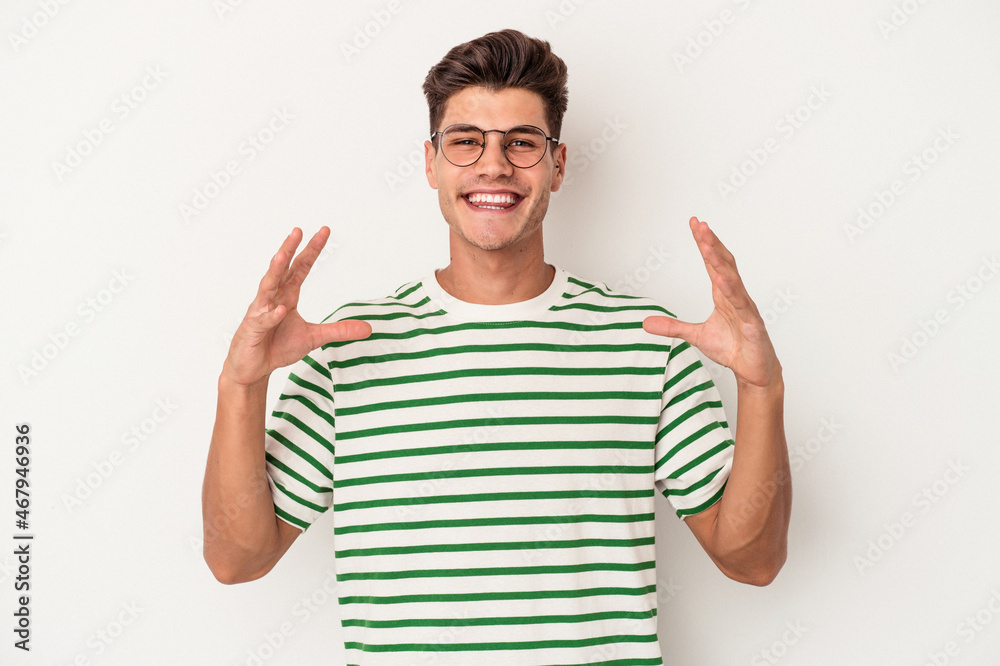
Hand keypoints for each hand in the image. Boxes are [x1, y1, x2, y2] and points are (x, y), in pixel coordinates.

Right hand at [222, 227, 371, 386]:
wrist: (253, 369)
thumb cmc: (277, 347)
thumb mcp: (314, 338)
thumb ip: (339, 331)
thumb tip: (368, 328)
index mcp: (287, 295)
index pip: (300, 267)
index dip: (312, 250)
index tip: (324, 231)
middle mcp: (272, 298)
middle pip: (281, 269)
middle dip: (289, 249)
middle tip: (297, 230)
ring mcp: (260, 312)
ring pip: (267, 287)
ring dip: (274, 271)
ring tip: (281, 256)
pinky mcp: (252, 330)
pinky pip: (262, 320)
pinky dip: (270, 315)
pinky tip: (279, 310)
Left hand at [642, 217, 780, 389]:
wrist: (753, 371)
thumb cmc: (732, 348)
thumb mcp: (695, 336)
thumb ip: (672, 327)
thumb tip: (645, 323)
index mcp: (723, 294)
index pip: (712, 263)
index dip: (703, 243)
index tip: (695, 223)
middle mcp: (735, 295)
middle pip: (723, 263)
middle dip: (711, 243)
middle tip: (700, 224)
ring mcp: (745, 308)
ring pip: (732, 278)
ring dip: (719, 260)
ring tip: (707, 244)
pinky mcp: (752, 323)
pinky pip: (741, 304)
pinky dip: (731, 290)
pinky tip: (721, 279)